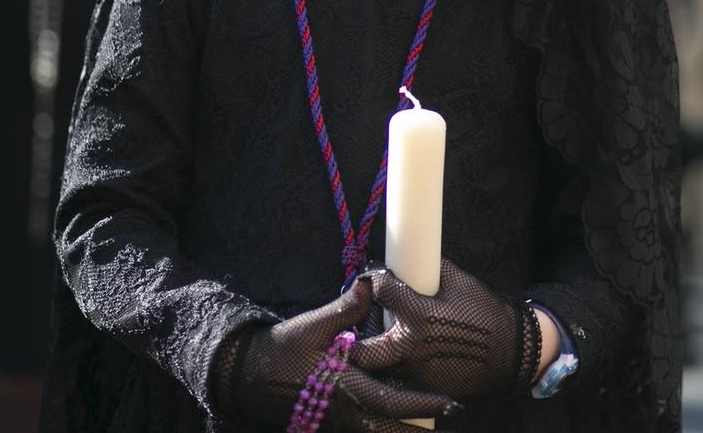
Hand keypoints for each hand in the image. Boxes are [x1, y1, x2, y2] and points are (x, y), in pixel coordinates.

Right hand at [221, 279, 461, 430]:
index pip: (389, 402)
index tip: (448, 400)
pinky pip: (363, 429)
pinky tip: (401, 425)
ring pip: (376, 432)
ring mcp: (336, 419)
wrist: (249, 374)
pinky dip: (383, 428)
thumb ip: (343, 309)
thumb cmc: (282, 348)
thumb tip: (369, 285)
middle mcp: (342, 410)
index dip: (420, 403)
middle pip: (388, 426)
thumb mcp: (312, 325)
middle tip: (453, 413)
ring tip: (432, 429)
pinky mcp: (330, 419)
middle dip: (419, 426)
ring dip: (404, 431)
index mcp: (342, 386)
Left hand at [354, 258, 537, 398]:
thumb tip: (413, 255)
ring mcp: (414, 374)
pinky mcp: (422, 391)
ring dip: (368, 359)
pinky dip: (387, 376)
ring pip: (373, 373)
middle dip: (352, 336)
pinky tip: (390, 365)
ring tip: (369, 346)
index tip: (371, 279)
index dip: (371, 279)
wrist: (513, 352)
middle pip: (359, 349)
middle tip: (355, 323)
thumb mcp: (460, 281)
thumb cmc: (487, 312)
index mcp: (418, 315)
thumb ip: (431, 268)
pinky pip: (393, 385)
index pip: (378, 290)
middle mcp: (410, 348)